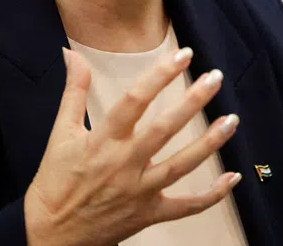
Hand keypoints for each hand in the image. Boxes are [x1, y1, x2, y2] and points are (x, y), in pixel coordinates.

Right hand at [24, 46, 241, 245]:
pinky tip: (232, 178)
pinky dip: (211, 195)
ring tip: (232, 121)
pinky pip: (186, 207)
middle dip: (193, 102)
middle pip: (164, 129)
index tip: (182, 56)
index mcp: (103, 141)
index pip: (135, 101)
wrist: (50, 235)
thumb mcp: (60, 133)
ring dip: (209, 143)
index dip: (159, 76)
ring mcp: (139, 191)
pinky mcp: (148, 214)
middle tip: (215, 79)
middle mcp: (124, 164)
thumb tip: (72, 55)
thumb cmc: (55, 182)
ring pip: (181, 165)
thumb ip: (73, 91)